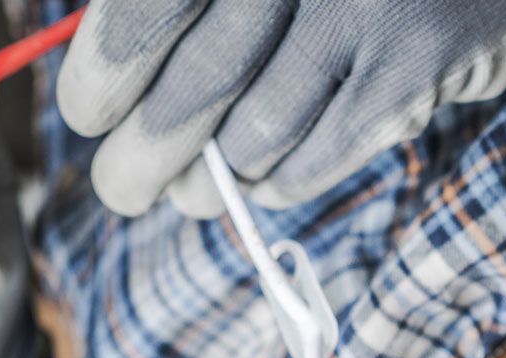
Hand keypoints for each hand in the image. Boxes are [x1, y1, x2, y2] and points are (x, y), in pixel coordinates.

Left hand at [56, 0, 505, 216]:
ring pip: (256, 132)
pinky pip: (322, 152)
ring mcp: (366, 8)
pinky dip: (278, 180)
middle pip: (196, 85)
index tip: (86, 115)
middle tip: (121, 189)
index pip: (147, 8)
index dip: (103, 74)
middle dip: (143, 158)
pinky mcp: (418, 63)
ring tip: (186, 191)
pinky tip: (258, 179)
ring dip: (210, 180)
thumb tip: (97, 56)